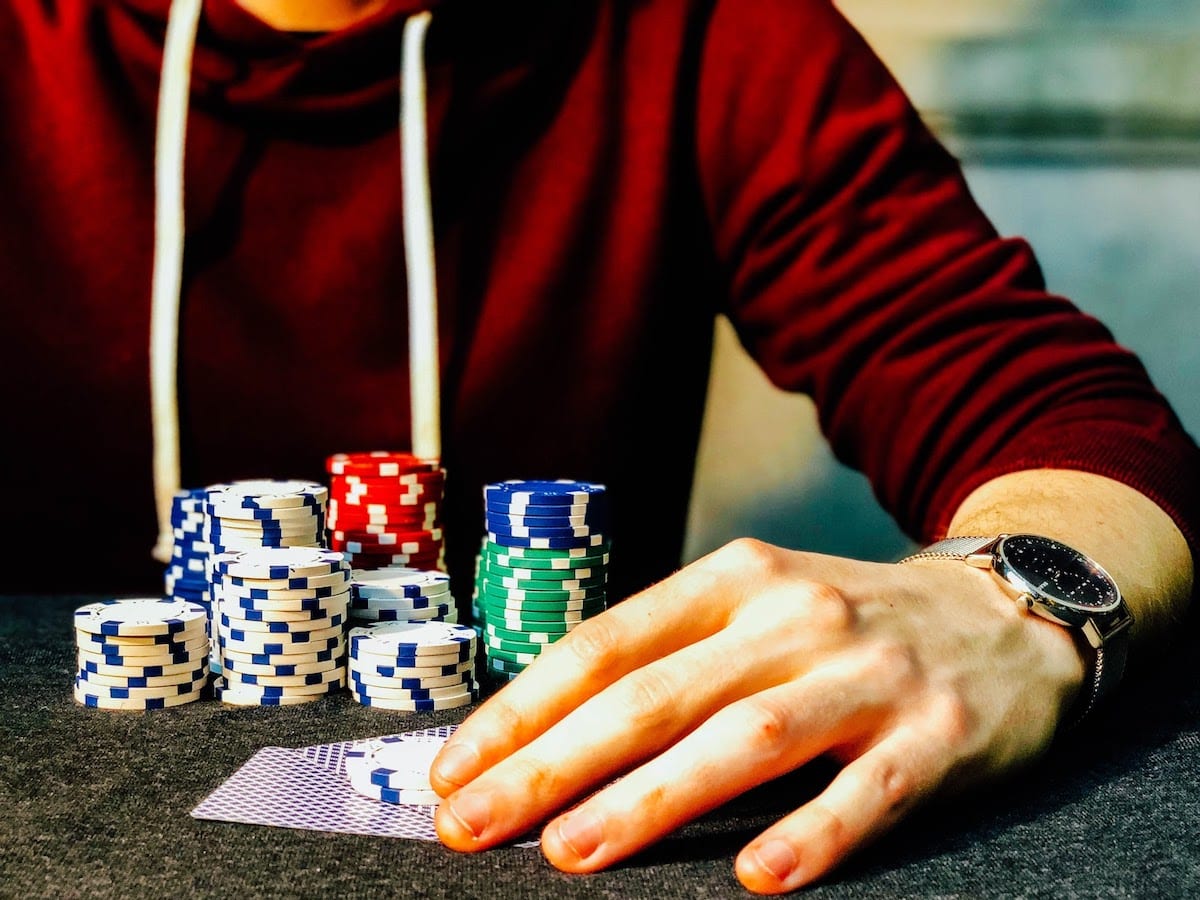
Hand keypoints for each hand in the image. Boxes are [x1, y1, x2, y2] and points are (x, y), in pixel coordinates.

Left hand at [429, 538, 1084, 892]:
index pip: (604, 643)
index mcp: (734, 579)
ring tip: (573, 851)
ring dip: (652, 798)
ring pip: (746, 738)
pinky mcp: (936, 734)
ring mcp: (866, 673)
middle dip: (551, 763)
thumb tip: (548, 730)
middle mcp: (793, 615)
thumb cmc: (847, 625)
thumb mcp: (757, 606)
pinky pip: (867, 792)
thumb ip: (672, 654)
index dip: (522, 708)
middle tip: (473, 824)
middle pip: (654, 694)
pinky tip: (760, 878)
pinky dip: (813, 835)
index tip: (455, 769)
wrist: (1005, 613)